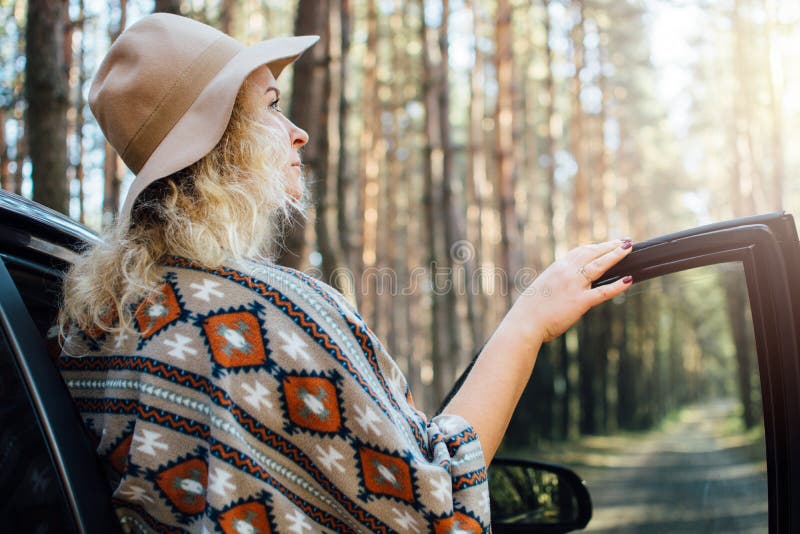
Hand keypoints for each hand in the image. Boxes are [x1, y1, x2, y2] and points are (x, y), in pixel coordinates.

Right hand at [506, 238, 633, 344]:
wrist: (525, 322)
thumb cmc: (531, 308)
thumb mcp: (544, 287)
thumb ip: (558, 281)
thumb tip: (569, 283)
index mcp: (557, 267)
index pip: (581, 251)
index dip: (597, 247)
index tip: (607, 244)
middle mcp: (567, 272)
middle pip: (592, 253)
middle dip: (610, 246)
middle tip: (625, 241)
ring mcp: (574, 286)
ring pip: (599, 265)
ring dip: (615, 255)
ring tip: (628, 249)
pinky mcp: (580, 302)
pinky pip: (603, 291)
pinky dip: (617, 286)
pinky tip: (628, 280)